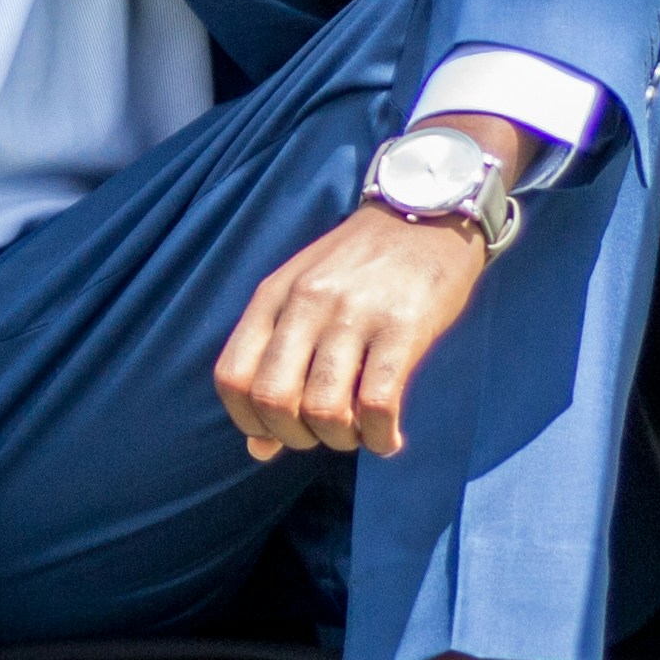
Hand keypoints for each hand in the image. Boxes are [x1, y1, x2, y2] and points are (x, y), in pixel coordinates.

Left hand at [215, 115, 530, 458]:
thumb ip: (274, 364)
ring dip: (339, 439)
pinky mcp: (403, 327)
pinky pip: (378, 404)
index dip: (249, 421)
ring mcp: (354, 314)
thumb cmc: (362, 264)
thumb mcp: (304, 297)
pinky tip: (388, 437)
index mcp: (274, 296)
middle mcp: (307, 303)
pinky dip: (379, 436)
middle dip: (294, 437)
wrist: (427, 210)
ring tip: (356, 433)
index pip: (232, 378)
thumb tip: (258, 450)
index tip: (278, 431)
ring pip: (324, 408)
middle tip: (321, 433)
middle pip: (273, 400)